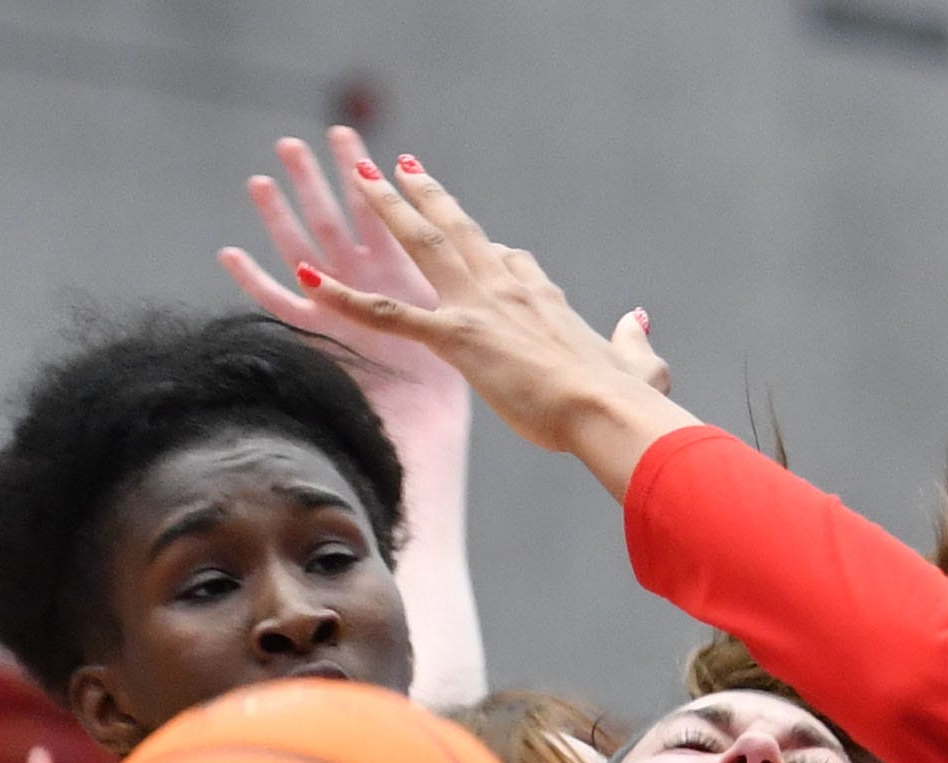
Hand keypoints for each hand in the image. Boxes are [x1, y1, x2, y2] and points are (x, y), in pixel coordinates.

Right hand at [221, 129, 467, 410]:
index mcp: (408, 280)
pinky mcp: (326, 340)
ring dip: (282, 207)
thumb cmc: (482, 388)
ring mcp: (345, 307)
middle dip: (318, 180)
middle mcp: (373, 288)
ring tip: (259, 177)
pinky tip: (227, 254)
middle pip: (338, 222)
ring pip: (308, 247)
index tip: (371, 151)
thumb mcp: (480, 328)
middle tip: (293, 143)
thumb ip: (484, 290)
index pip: (386, 224)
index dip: (374, 190)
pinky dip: (253, 281)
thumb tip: (503, 256)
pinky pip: (283, 307)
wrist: (452, 430)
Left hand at [298, 156, 679, 467]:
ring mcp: (478, 307)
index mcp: (546, 298)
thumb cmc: (624, 401)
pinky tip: (305, 280)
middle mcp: (507, 288)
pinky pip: (386, 313)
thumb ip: (636, 340)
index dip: (496, 254)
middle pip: (459, 229)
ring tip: (358, 178)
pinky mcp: (455, 338)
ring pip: (422, 245)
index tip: (486, 247)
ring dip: (387, 209)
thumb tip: (640, 319)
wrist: (605, 410)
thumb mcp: (642, 365)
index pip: (513, 264)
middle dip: (427, 195)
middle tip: (398, 166)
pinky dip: (341, 297)